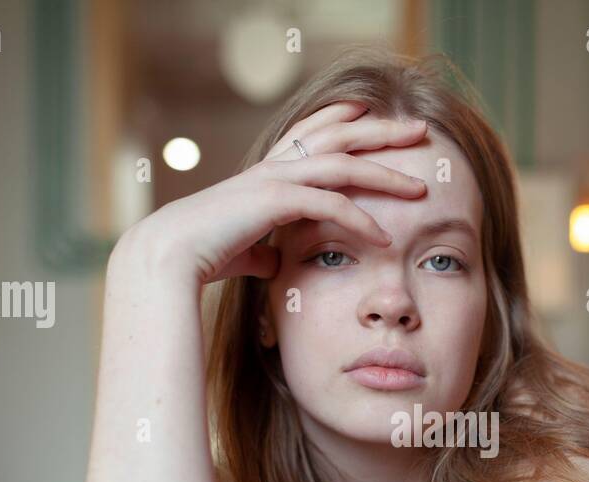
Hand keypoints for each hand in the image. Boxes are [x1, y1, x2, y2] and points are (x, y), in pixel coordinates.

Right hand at [113, 101, 429, 286]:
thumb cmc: (201, 255)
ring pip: (343, 165)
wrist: (168, 255)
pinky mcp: (275, 202)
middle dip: (382, 132)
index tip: (371, 111)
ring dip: (385, 175)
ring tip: (420, 188)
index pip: (312, 132)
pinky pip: (330, 206)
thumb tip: (275, 263)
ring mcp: (275, 180)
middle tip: (420, 130)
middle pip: (340, 137)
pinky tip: (384, 239)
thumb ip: (263, 251)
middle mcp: (275, 166)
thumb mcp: (242, 250)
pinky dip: (360, 221)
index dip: (342, 117)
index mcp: (267, 170)